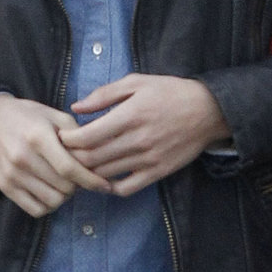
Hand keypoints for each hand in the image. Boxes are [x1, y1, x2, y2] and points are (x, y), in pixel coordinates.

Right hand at [0, 92, 111, 217]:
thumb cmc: (27, 116)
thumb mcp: (54, 115)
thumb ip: (77, 134)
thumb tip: (98, 156)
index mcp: (38, 137)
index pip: (69, 168)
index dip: (91, 180)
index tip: (105, 185)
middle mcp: (23, 157)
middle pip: (64, 187)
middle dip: (79, 185)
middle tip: (80, 177)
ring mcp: (12, 175)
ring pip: (52, 201)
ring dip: (65, 196)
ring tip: (65, 183)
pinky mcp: (4, 187)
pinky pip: (35, 209)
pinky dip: (49, 205)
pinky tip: (51, 192)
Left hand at [61, 74, 231, 195]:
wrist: (208, 111)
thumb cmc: (170, 92)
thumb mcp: (138, 82)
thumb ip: (105, 94)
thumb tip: (76, 107)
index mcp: (130, 115)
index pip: (87, 137)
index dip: (68, 140)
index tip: (62, 137)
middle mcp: (138, 140)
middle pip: (92, 159)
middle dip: (72, 158)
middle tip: (65, 154)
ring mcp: (149, 158)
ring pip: (105, 174)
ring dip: (88, 173)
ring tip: (80, 166)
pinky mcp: (158, 172)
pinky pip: (126, 188)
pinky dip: (110, 187)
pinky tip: (106, 177)